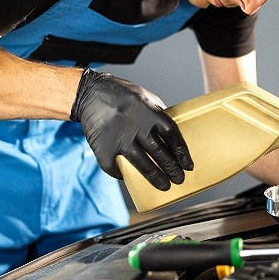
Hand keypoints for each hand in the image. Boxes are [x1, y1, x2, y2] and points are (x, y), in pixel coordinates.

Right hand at [70, 68, 193, 190]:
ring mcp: (120, 138)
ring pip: (142, 164)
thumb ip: (158, 114)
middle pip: (160, 153)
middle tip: (179, 179)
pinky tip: (132, 179)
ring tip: (165, 186)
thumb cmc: (122, 95)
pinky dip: (124, 175)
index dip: (182, 153)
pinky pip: (117, 168)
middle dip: (171, 169)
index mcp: (150, 112)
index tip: (188, 165)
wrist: (90, 94)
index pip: (172, 136)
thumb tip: (171, 136)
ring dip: (155, 177)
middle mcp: (137, 126)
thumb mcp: (145, 98)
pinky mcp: (104, 148)